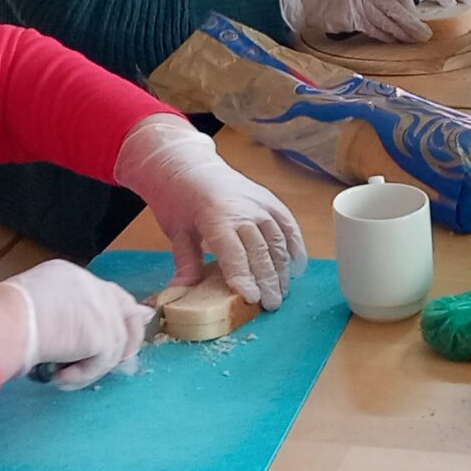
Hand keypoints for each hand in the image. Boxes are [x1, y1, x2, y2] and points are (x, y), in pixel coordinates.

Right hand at [6, 258, 150, 389]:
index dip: (110, 315)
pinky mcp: (104, 334)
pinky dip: (83, 375)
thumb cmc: (2, 315)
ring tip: (65, 375)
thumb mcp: (30, 304)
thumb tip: (67, 336)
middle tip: (116, 361)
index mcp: (71, 275)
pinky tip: (60, 377)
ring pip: (115, 343)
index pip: (103, 293)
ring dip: (92, 364)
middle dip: (128, 335)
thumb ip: (55, 312)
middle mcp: (93, 286)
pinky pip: (103, 362)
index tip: (108, 335)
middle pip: (127, 309)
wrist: (6, 320)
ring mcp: (103, 309)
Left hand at [114, 115, 306, 308]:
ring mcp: (260, 204)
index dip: (244, 278)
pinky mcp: (270, 201)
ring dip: (282, 269)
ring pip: (278, 241)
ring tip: (282, 292)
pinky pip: (288, 227)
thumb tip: (181, 293)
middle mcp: (243, 209)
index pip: (234, 253)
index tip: (252, 299)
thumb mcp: (175, 231)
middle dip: (268, 281)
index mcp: (216, 216)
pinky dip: (294, 247)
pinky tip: (295, 267)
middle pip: (261, 250)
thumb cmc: (179, 199)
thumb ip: (185, 263)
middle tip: (272, 305)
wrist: (189, 165)